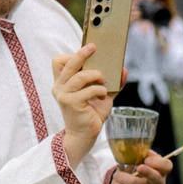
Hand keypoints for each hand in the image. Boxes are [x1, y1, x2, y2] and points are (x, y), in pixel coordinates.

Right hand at [50, 47, 113, 165]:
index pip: (59, 61)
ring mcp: (63, 95)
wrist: (85, 135)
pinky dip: (100, 90)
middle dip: (82, 53)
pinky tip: (104, 96)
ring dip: (96, 76)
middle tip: (94, 47)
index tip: (88, 50)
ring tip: (105, 81)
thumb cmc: (91, 114)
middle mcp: (59, 87)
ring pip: (80, 76)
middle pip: (67, 63)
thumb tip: (124, 70)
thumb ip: (112, 82)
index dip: (72, 55)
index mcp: (62, 82)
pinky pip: (89, 90)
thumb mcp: (103, 95)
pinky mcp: (71, 103)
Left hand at [109, 152, 170, 183]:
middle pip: (155, 178)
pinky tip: (117, 183)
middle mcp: (158, 183)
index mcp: (161, 170)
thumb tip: (136, 150)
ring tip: (118, 175)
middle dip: (147, 172)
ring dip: (122, 177)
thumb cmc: (138, 168)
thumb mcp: (141, 159)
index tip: (146, 160)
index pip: (167, 166)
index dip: (158, 163)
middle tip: (138, 167)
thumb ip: (141, 154)